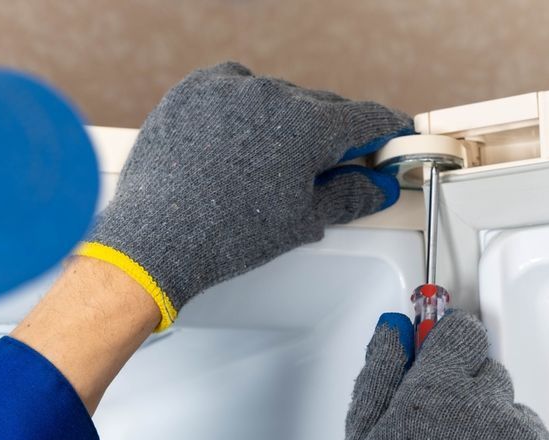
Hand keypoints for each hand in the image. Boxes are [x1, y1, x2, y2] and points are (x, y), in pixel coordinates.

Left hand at [80, 62, 411, 329]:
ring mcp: (229, 89)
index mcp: (306, 126)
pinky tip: (239, 142)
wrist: (158, 240)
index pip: (364, 118)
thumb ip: (350, 195)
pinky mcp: (194, 90)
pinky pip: (234, 89)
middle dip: (331, 135)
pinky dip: (244, 109)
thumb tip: (378, 185)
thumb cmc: (226, 236)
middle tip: (329, 166)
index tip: (390, 138)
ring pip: (277, 97)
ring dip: (285, 122)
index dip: (384, 131)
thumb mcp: (302, 221)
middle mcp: (270, 95)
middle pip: (321, 107)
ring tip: (270, 166)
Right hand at [343, 312, 548, 439]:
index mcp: (436, 392)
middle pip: (491, 376)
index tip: (444, 364)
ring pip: (520, 417)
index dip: (450, 351)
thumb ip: (379, 376)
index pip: (462, 333)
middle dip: (472, 400)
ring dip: (503, 438)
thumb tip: (393, 331)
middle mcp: (489, 408)